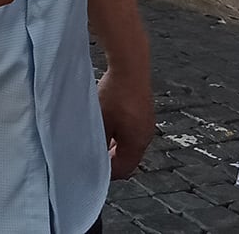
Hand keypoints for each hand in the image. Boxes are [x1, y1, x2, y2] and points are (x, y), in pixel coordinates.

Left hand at [96, 64, 154, 178]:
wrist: (130, 65)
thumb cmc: (115, 93)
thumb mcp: (100, 122)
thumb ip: (98, 143)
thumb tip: (93, 155)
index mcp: (138, 143)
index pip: (124, 169)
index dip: (107, 172)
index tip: (91, 167)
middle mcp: (146, 135)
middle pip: (128, 157)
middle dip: (111, 158)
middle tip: (92, 153)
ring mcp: (147, 122)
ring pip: (129, 142)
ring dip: (114, 143)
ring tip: (97, 135)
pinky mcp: (144, 111)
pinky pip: (132, 129)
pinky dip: (119, 131)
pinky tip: (107, 120)